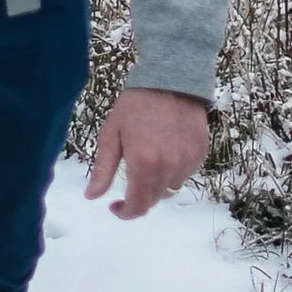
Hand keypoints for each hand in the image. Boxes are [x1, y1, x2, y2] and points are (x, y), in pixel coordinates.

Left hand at [85, 88, 209, 220]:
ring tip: (149, 159)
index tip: (116, 205)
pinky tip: (166, 151)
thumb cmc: (135, 105)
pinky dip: (174, 171)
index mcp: (143, 164)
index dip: (125, 212)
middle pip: (154, 200)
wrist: (171, 79)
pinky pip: (185, 174)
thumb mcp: (111, 134)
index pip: (138, 206)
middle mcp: (168, 168)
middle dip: (139, 197)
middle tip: (130, 179)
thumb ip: (102, 169)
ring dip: (157, 184)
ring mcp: (187, 162)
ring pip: (170, 188)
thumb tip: (91, 197)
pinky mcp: (200, 154)